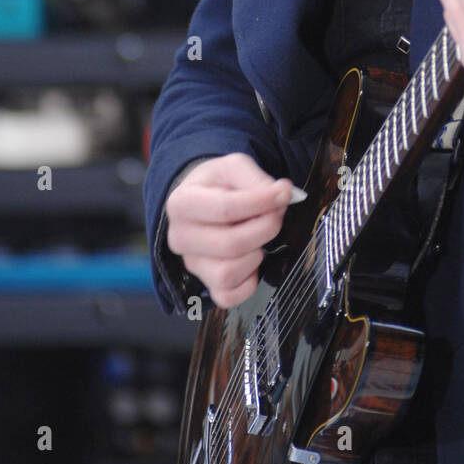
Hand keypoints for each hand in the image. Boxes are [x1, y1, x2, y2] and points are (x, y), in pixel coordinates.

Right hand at [165, 153, 292, 308]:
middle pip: (230, 244)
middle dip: (265, 229)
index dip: (261, 202)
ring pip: (228, 273)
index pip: (226, 208)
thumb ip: (256, 178)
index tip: (283, 193)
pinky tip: (252, 259)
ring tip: (260, 237)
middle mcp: (180, 237)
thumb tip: (281, 194)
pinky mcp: (205, 284)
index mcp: (181, 203)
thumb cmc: (218, 184)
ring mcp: (191, 264)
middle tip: (277, 215)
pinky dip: (249, 281)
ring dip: (256, 255)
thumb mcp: (233, 167)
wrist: (204, 199)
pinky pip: (229, 296)